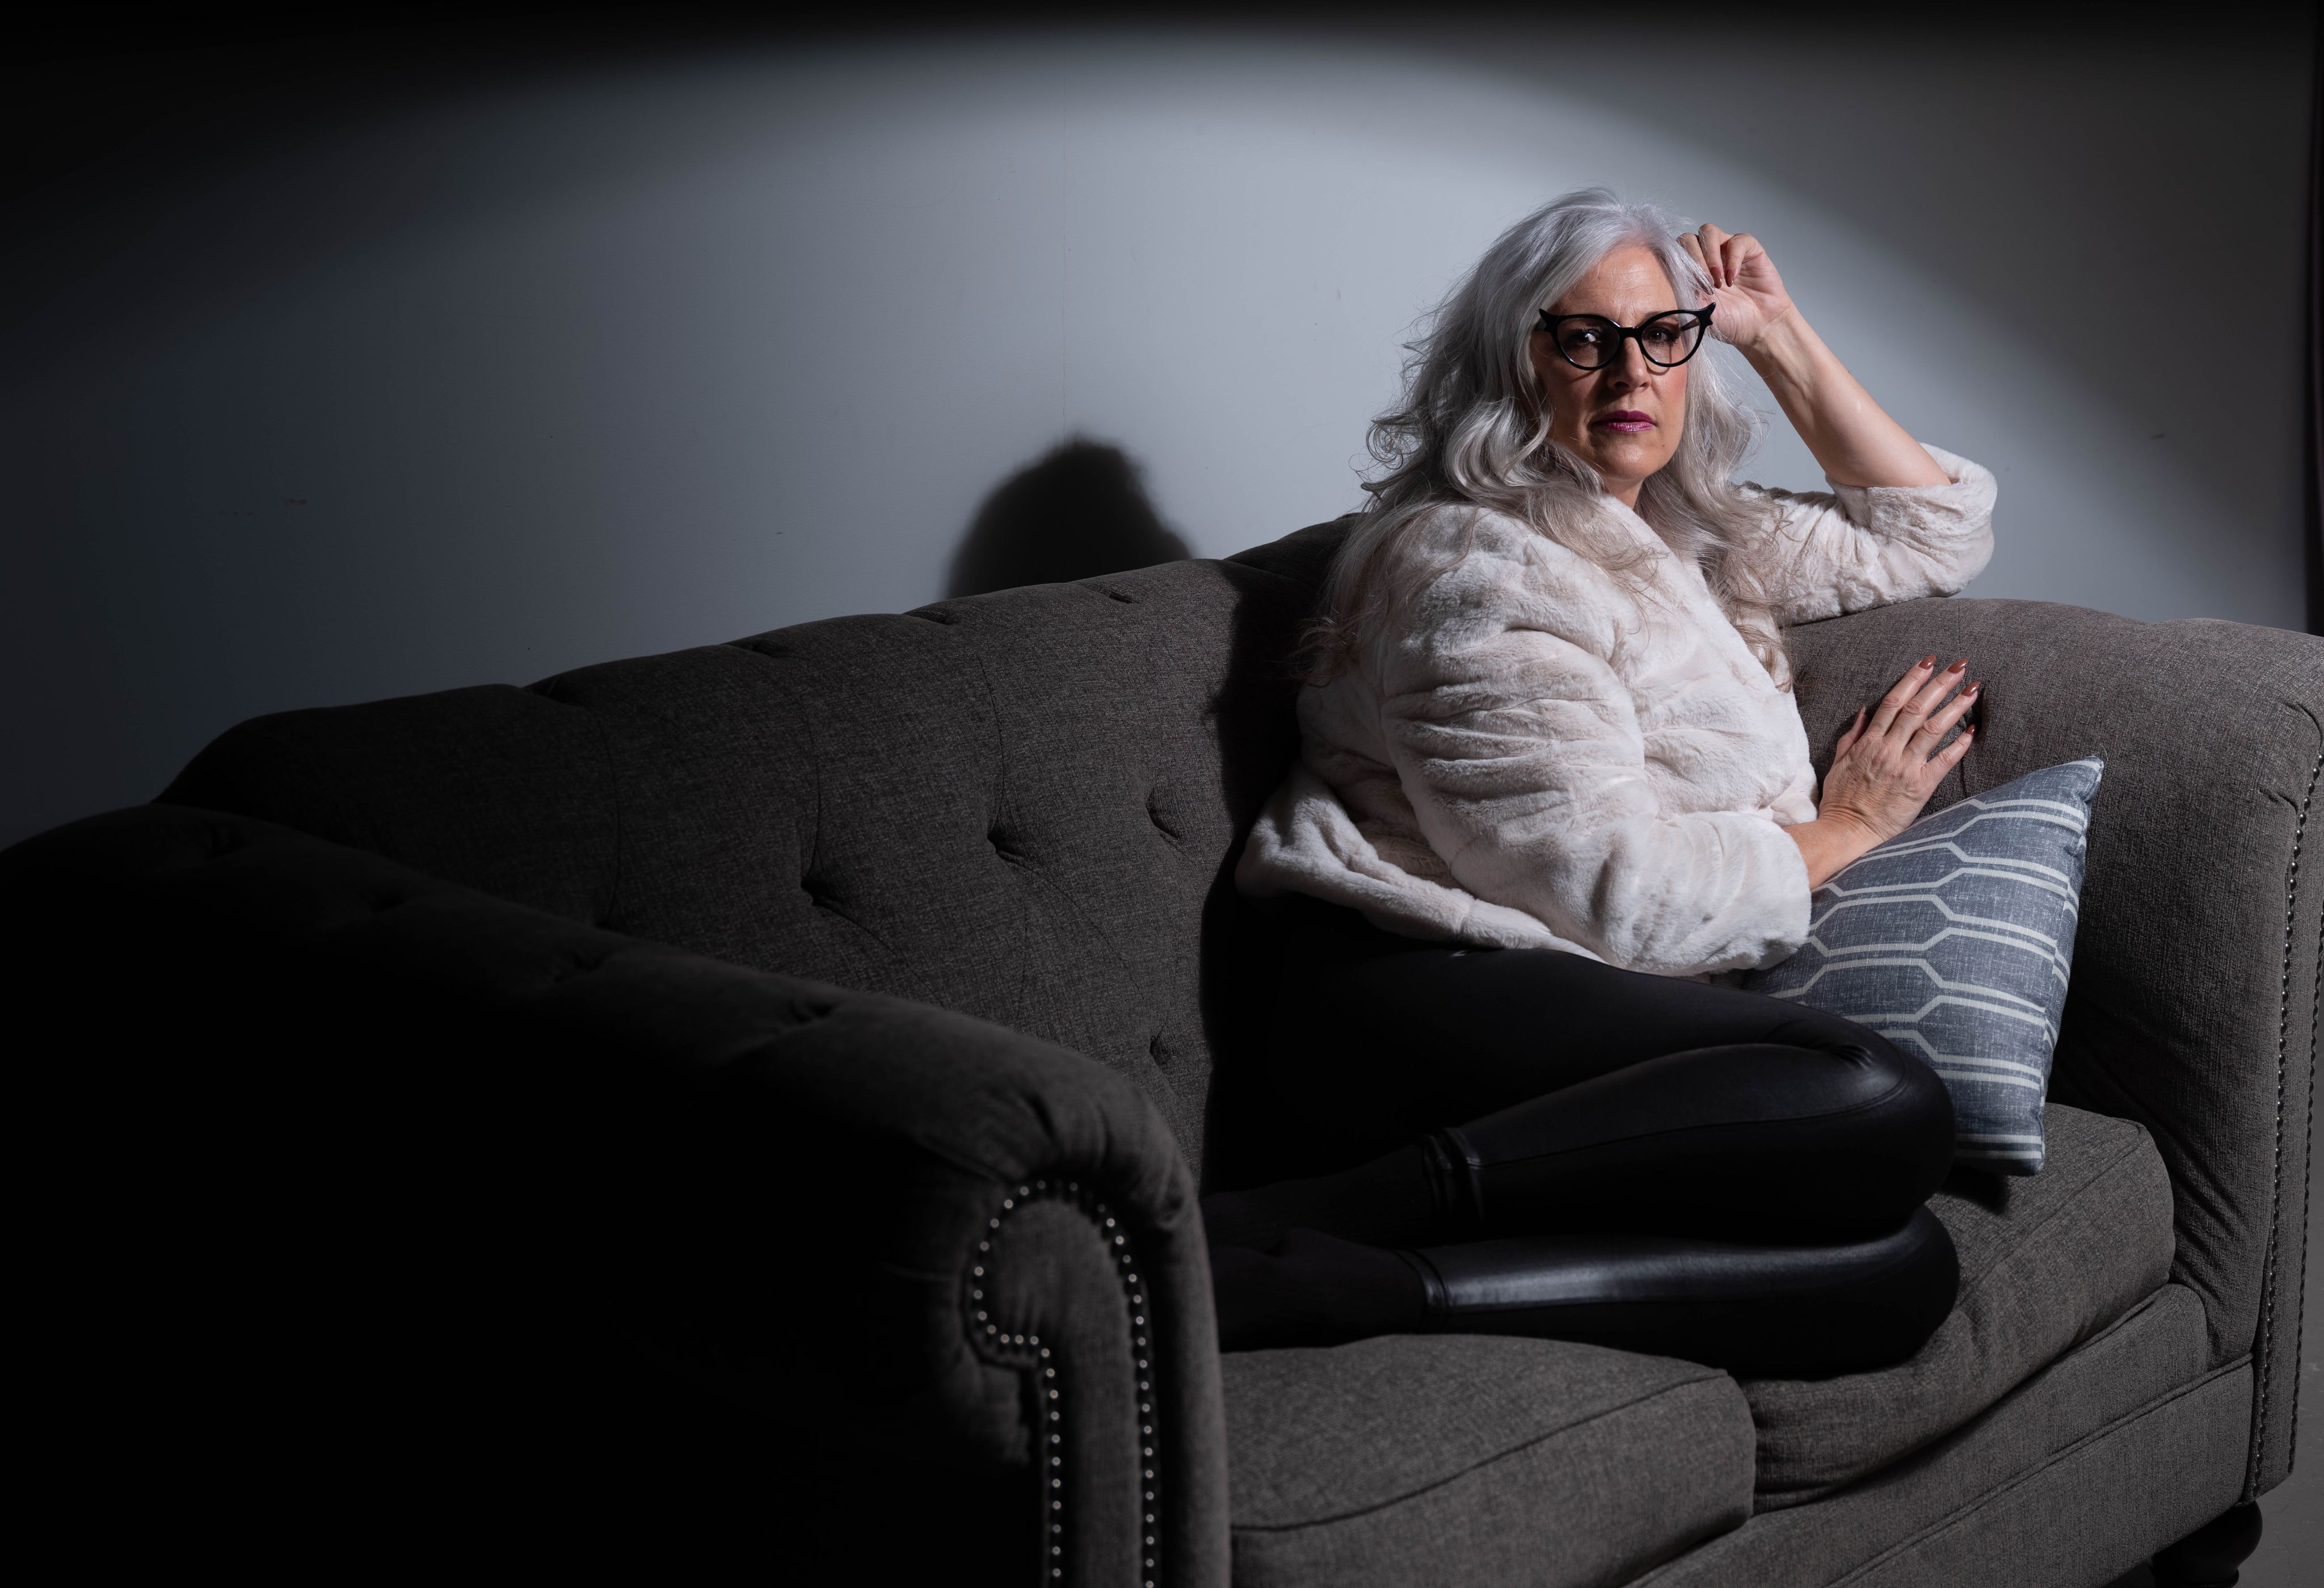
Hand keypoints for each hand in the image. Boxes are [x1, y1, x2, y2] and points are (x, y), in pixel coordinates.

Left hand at [1678, 224, 1795, 352]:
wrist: (1759, 326)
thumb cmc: (1728, 321)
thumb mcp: (1700, 313)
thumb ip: (1685, 295)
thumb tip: (1674, 281)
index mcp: (1689, 270)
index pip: (1673, 253)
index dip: (1677, 265)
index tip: (1688, 287)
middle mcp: (1705, 256)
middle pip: (1687, 238)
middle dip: (1693, 260)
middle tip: (1704, 285)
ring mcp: (1725, 249)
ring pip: (1708, 231)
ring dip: (1709, 255)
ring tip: (1717, 282)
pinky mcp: (1748, 248)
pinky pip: (1736, 241)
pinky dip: (1732, 259)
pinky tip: (1732, 278)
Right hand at [1786, 656, 1977, 885]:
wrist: (1847, 832)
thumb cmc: (1841, 801)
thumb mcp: (1838, 763)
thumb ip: (1852, 736)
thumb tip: (1865, 710)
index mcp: (1869, 742)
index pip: (1894, 702)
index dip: (1912, 679)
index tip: (1928, 663)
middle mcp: (1889, 750)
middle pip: (1918, 709)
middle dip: (1940, 684)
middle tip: (1959, 665)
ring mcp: (1906, 767)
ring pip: (1934, 729)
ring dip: (1955, 706)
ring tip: (1973, 688)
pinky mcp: (1920, 786)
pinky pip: (1944, 761)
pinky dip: (1960, 744)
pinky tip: (1974, 729)